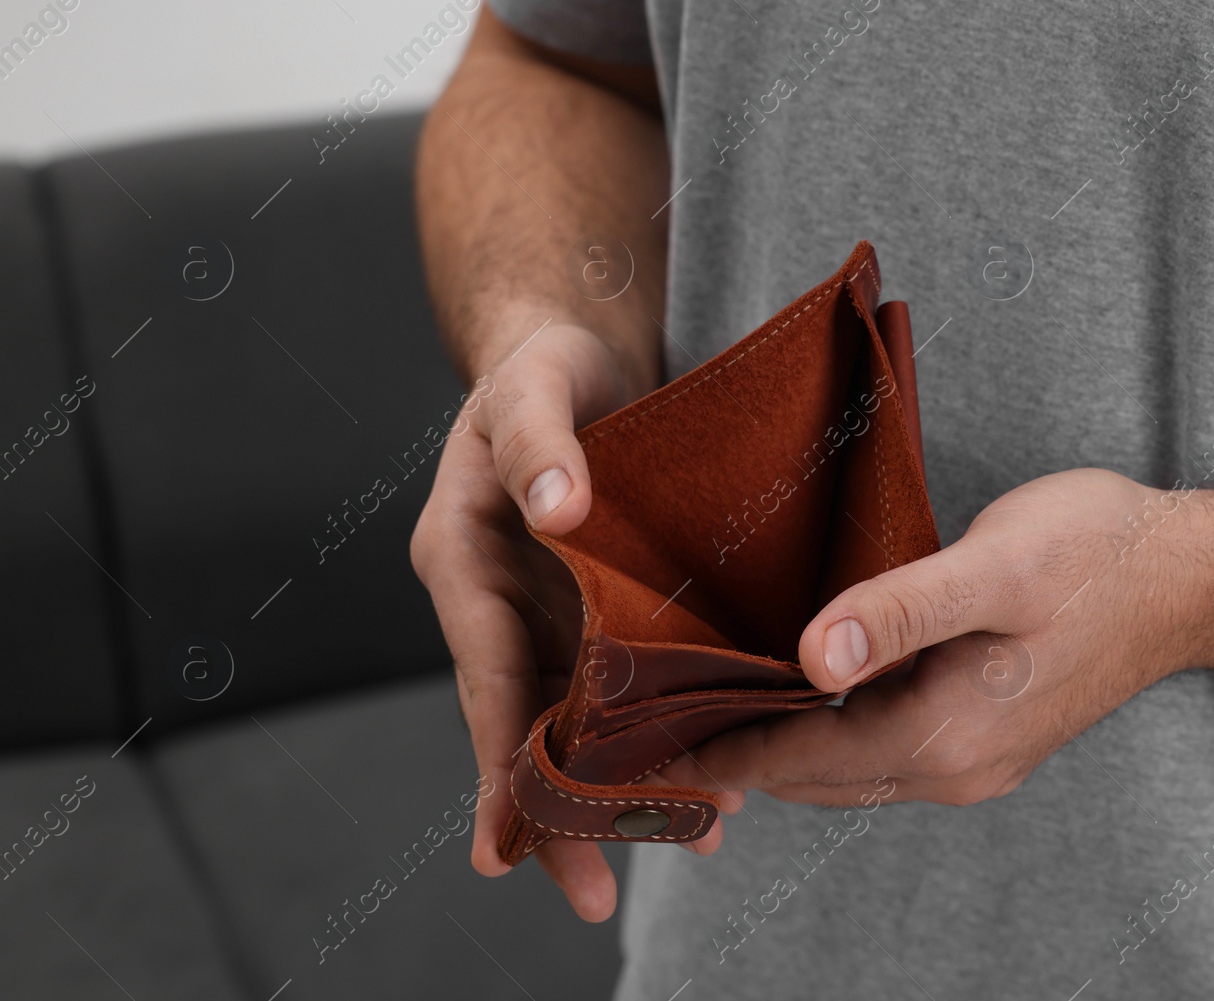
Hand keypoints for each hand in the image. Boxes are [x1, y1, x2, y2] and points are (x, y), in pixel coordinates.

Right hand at [410, 322, 733, 920]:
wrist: (578, 350)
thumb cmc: (545, 364)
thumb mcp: (533, 386)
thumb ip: (537, 444)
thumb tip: (555, 510)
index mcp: (466, 564)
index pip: (484, 681)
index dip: (498, 766)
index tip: (509, 848)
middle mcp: (503, 603)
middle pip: (529, 725)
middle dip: (562, 811)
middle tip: (599, 894)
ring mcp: (553, 611)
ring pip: (582, 719)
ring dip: (628, 780)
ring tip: (699, 832)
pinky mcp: (603, 605)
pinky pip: (627, 683)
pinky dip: (664, 726)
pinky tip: (715, 761)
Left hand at [656, 469, 1213, 810]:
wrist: (1189, 578)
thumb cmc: (1097, 555)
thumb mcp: (993, 567)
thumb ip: (899, 611)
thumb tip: (809, 657)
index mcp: (944, 735)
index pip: (796, 759)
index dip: (718, 749)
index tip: (645, 739)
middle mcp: (954, 768)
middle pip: (813, 777)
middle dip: (738, 755)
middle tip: (659, 718)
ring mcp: (974, 762)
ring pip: (846, 769)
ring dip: (782, 745)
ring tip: (713, 702)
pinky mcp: (986, 739)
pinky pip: (883, 753)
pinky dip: (829, 733)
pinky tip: (806, 688)